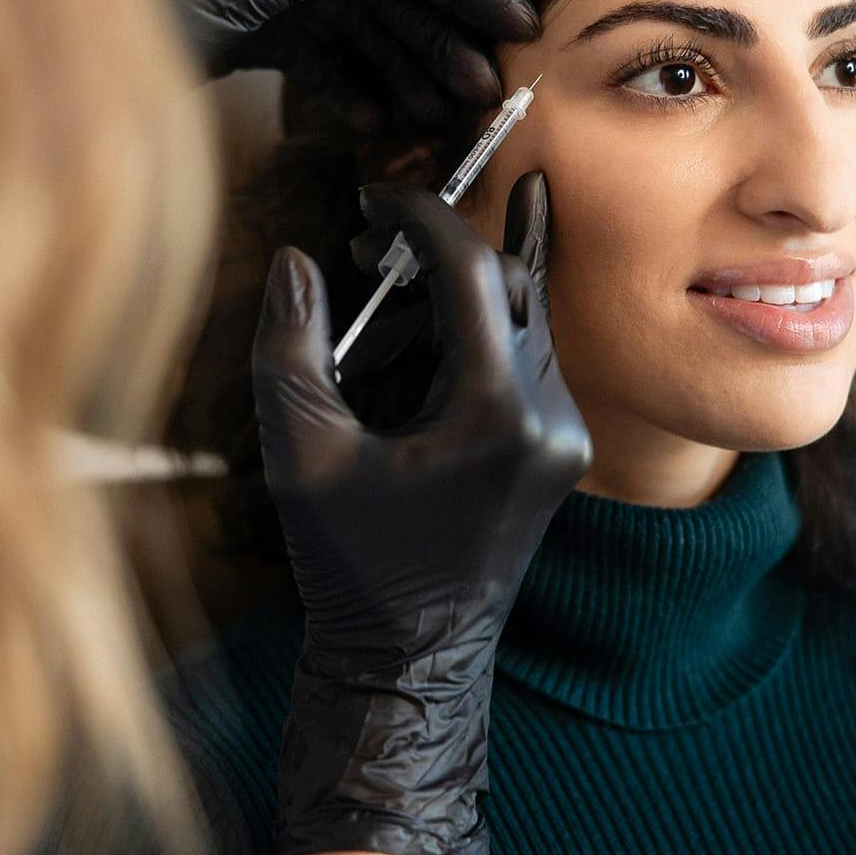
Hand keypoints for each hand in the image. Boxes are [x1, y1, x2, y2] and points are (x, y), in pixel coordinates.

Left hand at [135, 0, 537, 125]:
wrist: (70, 60)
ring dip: (401, 67)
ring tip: (445, 112)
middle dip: (434, 36)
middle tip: (488, 85)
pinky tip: (377, 118)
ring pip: (353, 27)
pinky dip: (346, 84)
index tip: (515, 20)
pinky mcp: (243, 32)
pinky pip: (312, 56)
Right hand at [250, 171, 588, 854]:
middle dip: (431, 255)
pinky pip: (524, 357)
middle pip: (506, 280)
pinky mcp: (560, 447)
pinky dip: (470, 337)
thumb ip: (290, 349)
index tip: (370, 196)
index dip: (417, 214)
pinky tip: (424, 329)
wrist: (411, 658)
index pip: (470, 268)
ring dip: (443, 304)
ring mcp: (565, 433)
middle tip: (362, 252)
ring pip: (519, 316)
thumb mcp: (300, 456)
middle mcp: (550, 415)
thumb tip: (298, 260)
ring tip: (364, 338)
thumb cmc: (351, 566)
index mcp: (495, 413)